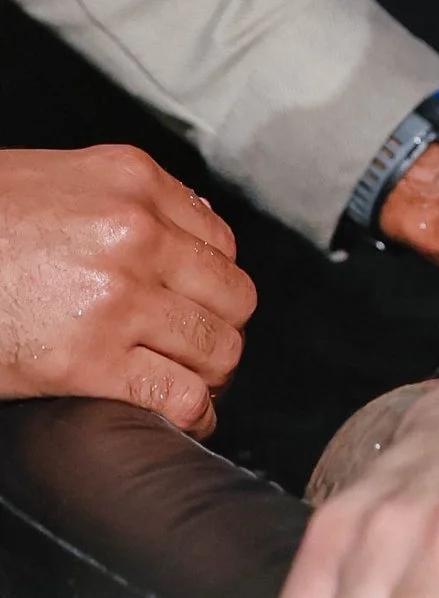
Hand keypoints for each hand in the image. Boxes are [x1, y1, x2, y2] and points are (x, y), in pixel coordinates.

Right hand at [0, 144, 255, 432]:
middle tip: (198, 348)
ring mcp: (118, 298)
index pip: (219, 238)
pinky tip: (185, 417)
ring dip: (210, 372)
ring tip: (189, 381)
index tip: (200, 301)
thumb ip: (118, 198)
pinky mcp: (90, 362)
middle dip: (219, 327)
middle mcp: (136, 233)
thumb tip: (183, 221)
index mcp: (130, 180)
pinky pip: (179, 397)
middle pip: (231, 295)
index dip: (213, 279)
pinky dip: (193, 414)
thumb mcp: (49, 179)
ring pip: (217, 347)